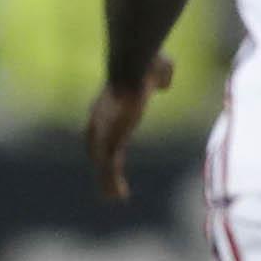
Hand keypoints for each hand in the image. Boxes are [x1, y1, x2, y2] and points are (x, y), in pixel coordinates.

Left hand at [84, 58, 173, 202]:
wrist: (135, 67)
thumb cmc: (146, 64)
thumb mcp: (158, 69)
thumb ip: (161, 77)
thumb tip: (165, 83)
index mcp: (107, 106)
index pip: (100, 129)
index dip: (103, 143)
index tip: (110, 154)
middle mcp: (100, 121)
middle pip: (96, 149)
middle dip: (101, 165)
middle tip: (107, 180)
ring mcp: (103, 132)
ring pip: (102, 163)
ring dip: (107, 181)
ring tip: (114, 196)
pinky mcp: (110, 141)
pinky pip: (110, 168)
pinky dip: (112, 183)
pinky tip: (119, 196)